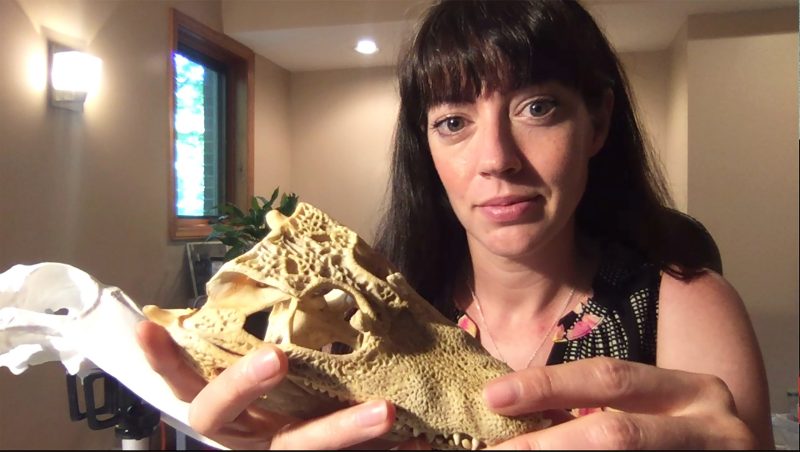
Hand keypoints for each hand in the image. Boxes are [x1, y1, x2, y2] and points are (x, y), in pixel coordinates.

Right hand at [135, 320, 397, 449]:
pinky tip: (423, 444)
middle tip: (275, 358)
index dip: (164, 361)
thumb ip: (283, 334)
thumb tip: (312, 260)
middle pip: (222, 419)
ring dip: (342, 431)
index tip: (151, 329)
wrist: (306, 450)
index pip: (184, 382)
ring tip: (386, 411)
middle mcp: (245, 436)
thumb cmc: (292, 399)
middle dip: (243, 386)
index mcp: (228, 408)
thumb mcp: (279, 370)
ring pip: (297, 449)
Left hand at [482, 357, 756, 448]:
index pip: (608, 377)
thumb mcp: (652, 413)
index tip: (492, 396)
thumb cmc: (681, 440)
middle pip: (615, 431)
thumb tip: (510, 407)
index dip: (547, 386)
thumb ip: (598, 407)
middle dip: (546, 443)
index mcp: (690, 389)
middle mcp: (711, 425)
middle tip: (497, 451)